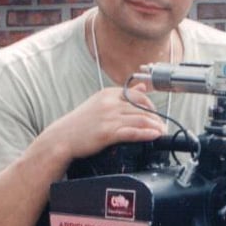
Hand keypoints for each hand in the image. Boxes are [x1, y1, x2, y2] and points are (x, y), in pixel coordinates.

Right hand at [43, 83, 166, 162]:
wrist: (61, 138)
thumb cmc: (80, 123)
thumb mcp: (100, 102)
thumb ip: (122, 95)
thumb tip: (142, 87)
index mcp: (109, 94)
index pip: (138, 96)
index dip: (151, 106)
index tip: (156, 115)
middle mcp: (110, 103)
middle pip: (142, 108)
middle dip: (156, 118)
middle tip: (164, 126)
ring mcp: (108, 118)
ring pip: (140, 120)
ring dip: (155, 127)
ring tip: (163, 133)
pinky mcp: (107, 133)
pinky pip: (132, 132)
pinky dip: (146, 134)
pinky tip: (154, 136)